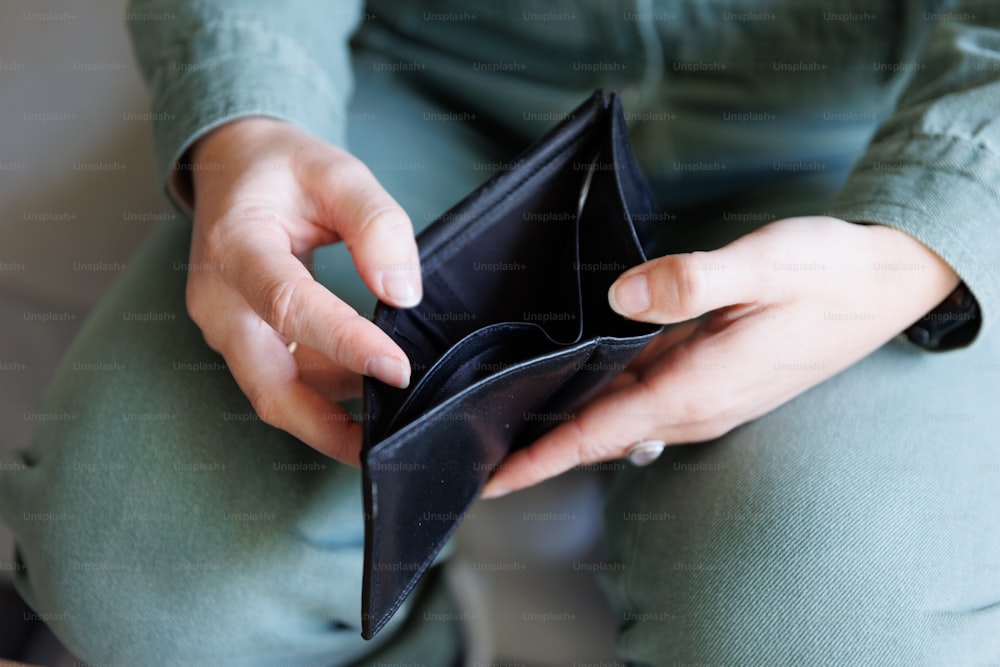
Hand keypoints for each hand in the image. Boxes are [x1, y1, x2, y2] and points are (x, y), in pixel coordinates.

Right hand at [186, 117, 421, 463]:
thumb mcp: (335, 170)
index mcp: (236, 245)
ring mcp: (226, 327)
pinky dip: (324, 398)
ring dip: (331, 416)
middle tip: (390, 439)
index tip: (398, 368)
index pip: (289, 306)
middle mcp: (219, 299)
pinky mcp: (242, 340)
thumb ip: (375, 222)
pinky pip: (281, 382)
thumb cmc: (282, 166)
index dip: (345, 344)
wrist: (232, 166)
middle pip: (269, 384)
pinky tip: (368, 394)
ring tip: (393, 418)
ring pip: (275, 394)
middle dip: (328, 424)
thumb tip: (402, 292)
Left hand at [482, 216, 959, 495]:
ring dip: (570, 423)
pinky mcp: (715, 385)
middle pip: (602, 435)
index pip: (601, 434)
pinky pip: (646, 402)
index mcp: (699, 387)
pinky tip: (579, 378)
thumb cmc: (826, 273)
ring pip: (622, 421)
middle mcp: (698, 406)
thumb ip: (690, 282)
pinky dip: (605, 401)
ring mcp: (708, 401)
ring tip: (511, 413)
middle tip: (479, 439)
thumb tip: (620, 299)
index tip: (492, 479)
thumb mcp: (763, 265)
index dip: (542, 458)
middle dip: (541, 445)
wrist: (884, 283)